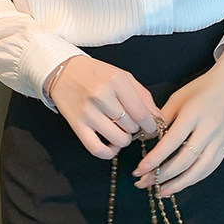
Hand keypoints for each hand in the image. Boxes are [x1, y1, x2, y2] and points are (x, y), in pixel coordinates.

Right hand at [46, 55, 162, 158]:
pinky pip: (97, 149)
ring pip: (118, 139)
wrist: (64, 71)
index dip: (150, 125)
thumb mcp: (123, 77)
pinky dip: (108, 152)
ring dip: (123, 139)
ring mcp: (88, 112)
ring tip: (120, 131)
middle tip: (129, 123)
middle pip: (131, 127)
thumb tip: (159, 118)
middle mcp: (102, 96)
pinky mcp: (77, 124)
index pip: (142, 113)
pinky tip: (111, 145)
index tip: (150, 127)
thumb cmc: (97, 74)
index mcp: (116, 81)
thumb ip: (143, 97)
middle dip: (135, 129)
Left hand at [132, 43, 223, 196]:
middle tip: (144, 183)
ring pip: (199, 170)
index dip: (155, 159)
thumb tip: (144, 140)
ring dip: (178, 184)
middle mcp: (209, 129)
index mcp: (194, 113)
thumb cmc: (202, 89)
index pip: (172, 142)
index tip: (139, 170)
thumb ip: (162, 120)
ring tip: (160, 191)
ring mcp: (221, 140)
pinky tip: (180, 184)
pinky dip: (193, 179)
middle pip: (185, 160)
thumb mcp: (178, 98)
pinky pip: (209, 168)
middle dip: (162, 175)